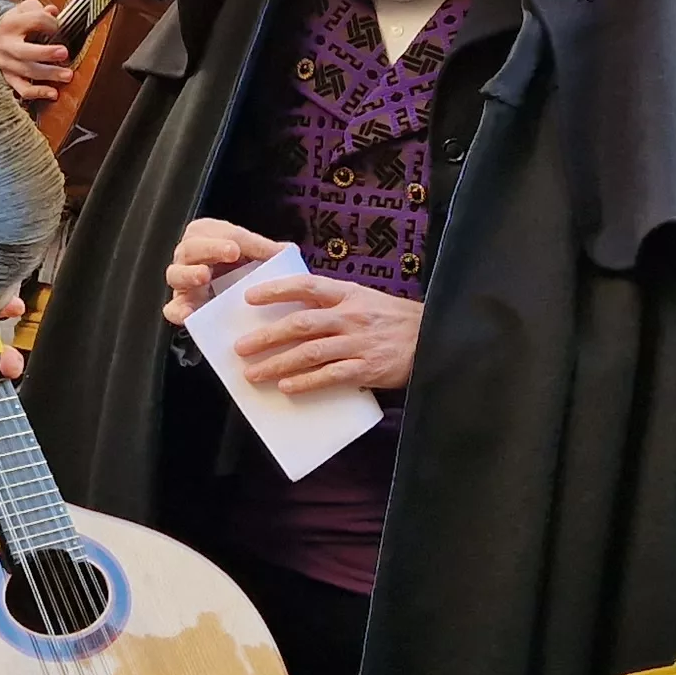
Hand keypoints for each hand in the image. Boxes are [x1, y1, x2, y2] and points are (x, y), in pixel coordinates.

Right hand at [0, 0, 74, 102]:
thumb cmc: (16, 24)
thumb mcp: (24, 10)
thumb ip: (38, 9)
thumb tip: (52, 11)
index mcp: (11, 24)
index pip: (35, 21)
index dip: (52, 24)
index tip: (61, 27)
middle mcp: (6, 44)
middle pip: (26, 51)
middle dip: (46, 53)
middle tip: (65, 53)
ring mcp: (6, 63)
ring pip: (28, 71)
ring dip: (50, 74)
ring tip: (68, 75)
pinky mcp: (9, 78)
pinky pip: (23, 89)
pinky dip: (39, 92)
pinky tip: (54, 93)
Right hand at [162, 220, 284, 325]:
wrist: (226, 294)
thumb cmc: (237, 268)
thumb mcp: (254, 256)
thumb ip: (268, 252)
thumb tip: (289, 252)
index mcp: (207, 234)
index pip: (223, 232)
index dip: (241, 240)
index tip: (251, 248)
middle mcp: (189, 254)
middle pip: (193, 246)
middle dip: (211, 247)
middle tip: (232, 252)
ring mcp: (181, 280)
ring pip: (175, 274)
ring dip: (189, 273)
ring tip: (204, 276)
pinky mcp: (180, 304)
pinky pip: (171, 308)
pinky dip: (177, 311)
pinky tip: (188, 315)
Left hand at [231, 274, 422, 392]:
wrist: (435, 339)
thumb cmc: (395, 320)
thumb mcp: (367, 299)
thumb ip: (335, 304)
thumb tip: (295, 312)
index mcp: (349, 294)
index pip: (306, 287)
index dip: (276, 290)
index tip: (249, 297)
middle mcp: (351, 317)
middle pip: (300, 324)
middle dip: (266, 337)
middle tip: (240, 348)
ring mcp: (358, 344)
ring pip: (309, 353)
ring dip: (277, 364)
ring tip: (253, 373)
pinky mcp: (368, 368)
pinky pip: (330, 376)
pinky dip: (306, 382)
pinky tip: (286, 387)